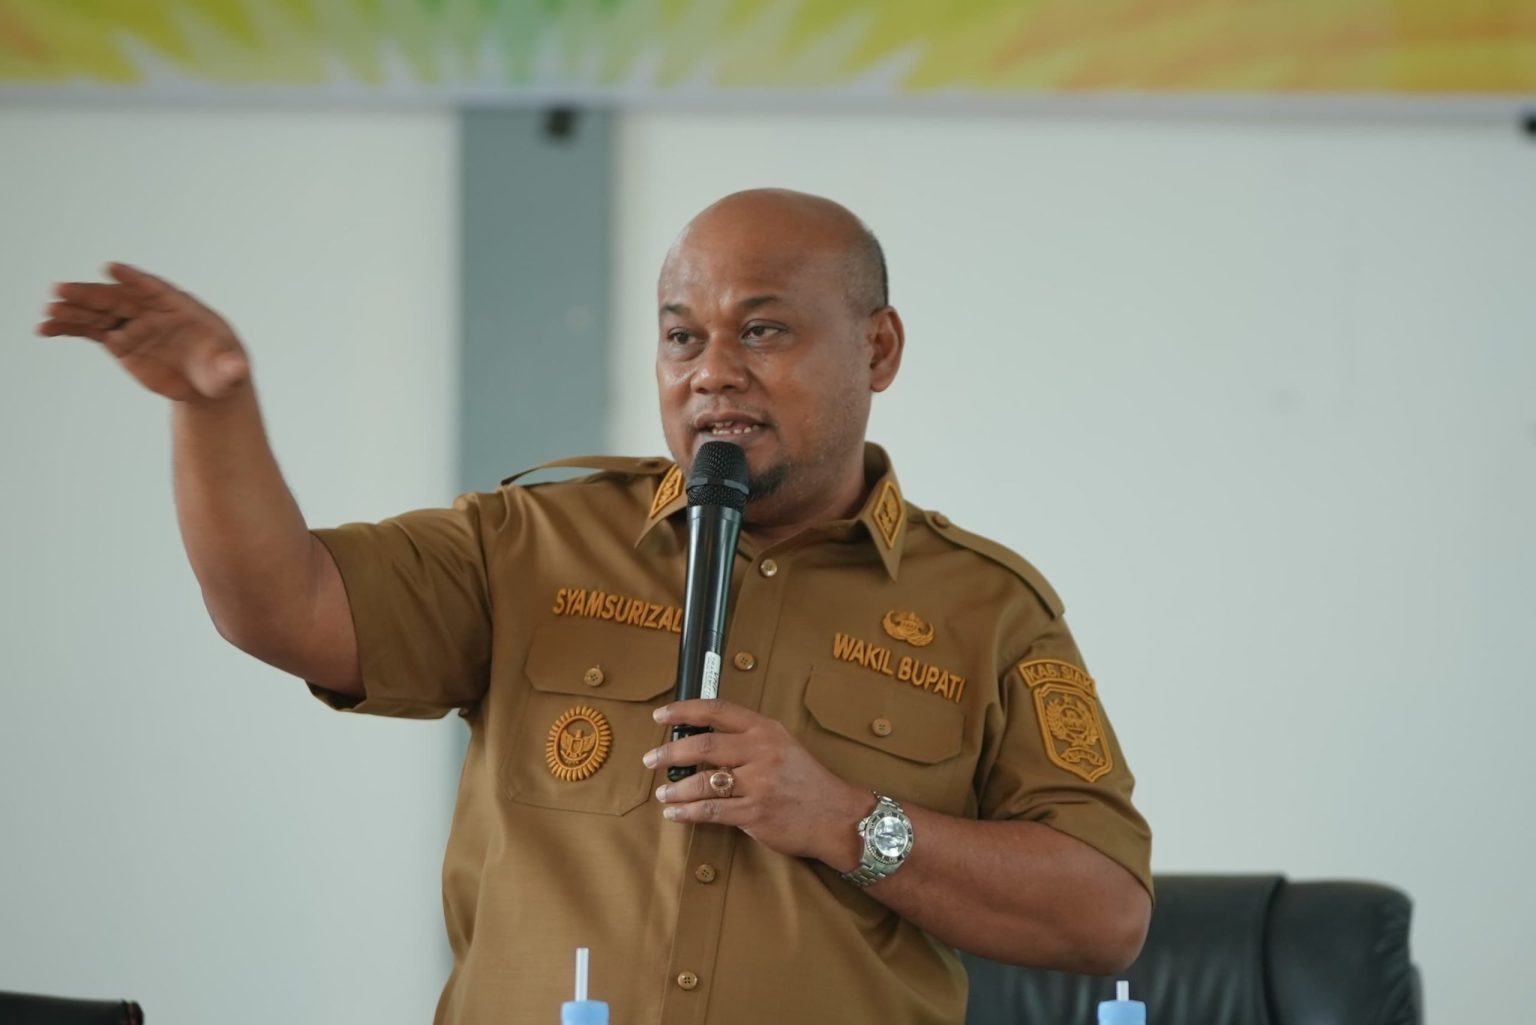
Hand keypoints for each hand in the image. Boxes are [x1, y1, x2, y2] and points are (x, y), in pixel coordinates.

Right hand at [38, 263, 249, 400]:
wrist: (207, 383)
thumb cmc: (222, 370)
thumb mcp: (230, 372)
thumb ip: (232, 368)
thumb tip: (240, 369)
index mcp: (181, 308)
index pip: (155, 289)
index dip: (134, 278)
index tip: (111, 268)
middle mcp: (153, 311)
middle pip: (119, 298)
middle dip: (92, 294)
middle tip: (61, 289)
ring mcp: (134, 324)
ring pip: (100, 312)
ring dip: (73, 310)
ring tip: (47, 313)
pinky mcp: (120, 340)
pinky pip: (91, 330)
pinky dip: (69, 328)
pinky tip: (46, 329)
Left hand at [645, 699, 872, 868]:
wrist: (836, 816)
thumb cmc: (806, 781)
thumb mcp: (783, 746)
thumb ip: (748, 740)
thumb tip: (702, 739)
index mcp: (765, 730)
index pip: (718, 710)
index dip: (684, 710)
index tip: (661, 715)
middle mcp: (761, 751)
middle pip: (704, 745)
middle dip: (670, 752)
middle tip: (651, 759)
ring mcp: (758, 783)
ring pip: (703, 781)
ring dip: (676, 788)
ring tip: (663, 792)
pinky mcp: (755, 813)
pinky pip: (712, 811)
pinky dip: (687, 812)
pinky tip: (674, 813)